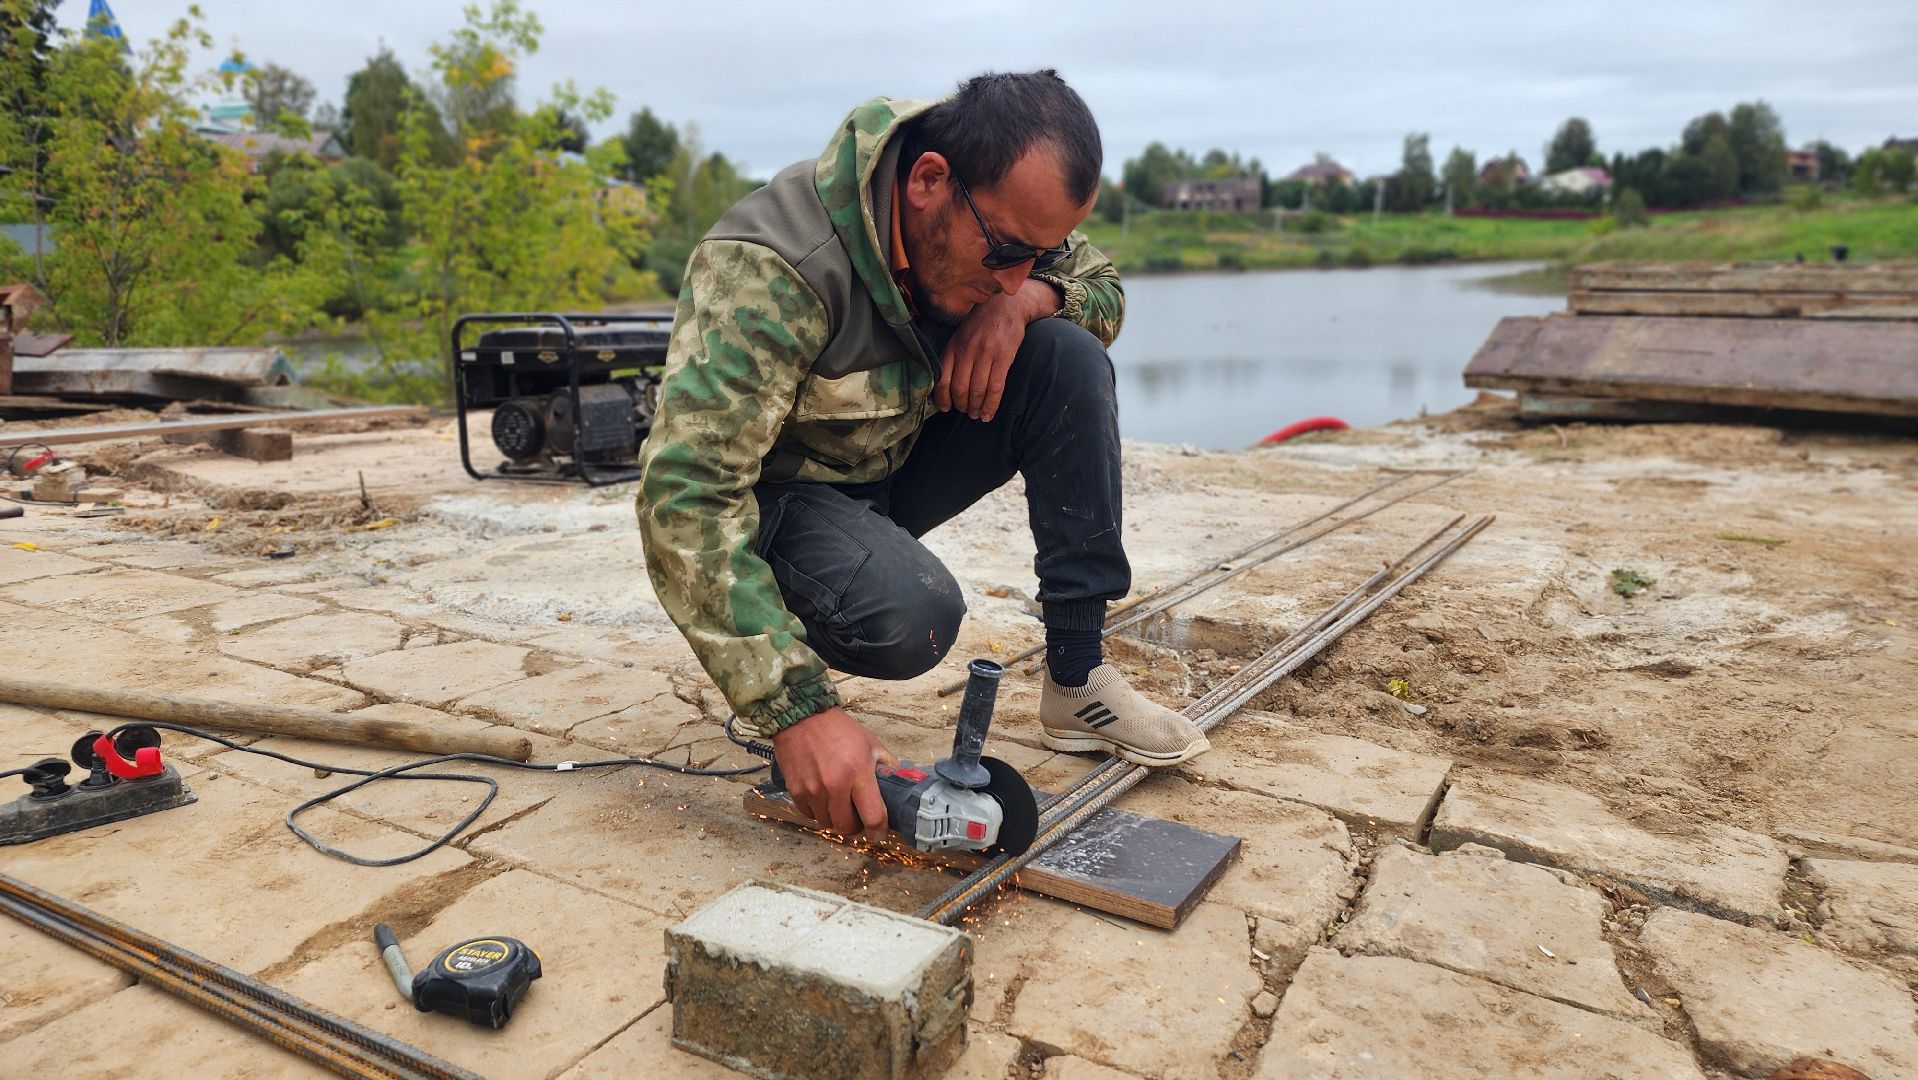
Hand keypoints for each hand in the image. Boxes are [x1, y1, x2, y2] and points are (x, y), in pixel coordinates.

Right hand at [772, 706, 895, 841]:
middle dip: (855, 825)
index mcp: (858, 773)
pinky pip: (809, 815)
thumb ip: (887, 765)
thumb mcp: (871, 743)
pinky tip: (822, 797)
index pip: (873, 816)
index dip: (879, 830)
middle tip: (857, 815)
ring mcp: (813, 790)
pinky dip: (817, 811)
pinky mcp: (796, 791)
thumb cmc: (838, 729)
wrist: (802, 717)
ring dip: (835, 818)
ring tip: (838, 803)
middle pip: (847, 827)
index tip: (879, 832)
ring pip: (827, 823)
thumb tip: (900, 782)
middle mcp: (835, 786)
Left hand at [936, 280, 1060, 421]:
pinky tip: (989, 414)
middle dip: (962, 406)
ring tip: (978, 415)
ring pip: (977, 390)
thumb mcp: (961, 336)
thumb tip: (944, 384)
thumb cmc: (982, 324)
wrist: (1007, 306)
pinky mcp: (1003, 357)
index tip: (946, 409)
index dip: (942, 399)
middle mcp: (967, 351)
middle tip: (966, 413)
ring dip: (976, 408)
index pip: (942, 379)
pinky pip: (995, 388)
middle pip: (959, 388)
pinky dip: (991, 405)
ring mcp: (985, 354)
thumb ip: (953, 356)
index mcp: (953, 347)